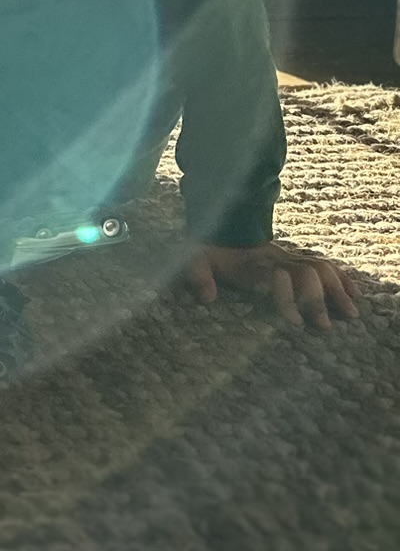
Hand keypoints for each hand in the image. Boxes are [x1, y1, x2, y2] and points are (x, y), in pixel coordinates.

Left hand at [186, 241, 358, 330]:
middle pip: (306, 273)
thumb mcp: (197, 259)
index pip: (277, 277)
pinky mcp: (297, 259)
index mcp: (255, 263)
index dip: (287, 299)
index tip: (295, 323)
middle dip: (317, 299)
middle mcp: (277, 260)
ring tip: (351, 314)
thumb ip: (199, 276)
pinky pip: (325, 264)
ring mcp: (290, 258)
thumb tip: (207, 298)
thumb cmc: (211, 250)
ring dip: (337, 289)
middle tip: (324, 326)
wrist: (221, 225)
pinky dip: (341, 277)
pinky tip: (353, 293)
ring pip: (320, 268)